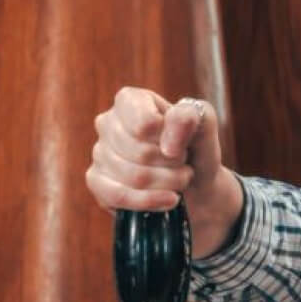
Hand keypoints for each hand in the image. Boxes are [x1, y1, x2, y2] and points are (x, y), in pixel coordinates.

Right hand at [86, 87, 242, 258]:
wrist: (196, 184)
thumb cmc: (196, 149)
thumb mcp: (204, 125)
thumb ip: (189, 119)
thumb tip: (168, 143)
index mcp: (130, 100)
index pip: (145, 123)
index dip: (169, 139)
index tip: (182, 144)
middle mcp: (108, 122)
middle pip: (141, 153)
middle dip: (173, 165)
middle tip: (184, 164)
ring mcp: (99, 152)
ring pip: (134, 177)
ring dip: (168, 183)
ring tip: (181, 179)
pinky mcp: (96, 181)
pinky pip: (118, 196)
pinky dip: (150, 201)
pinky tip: (169, 199)